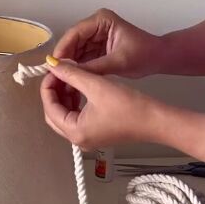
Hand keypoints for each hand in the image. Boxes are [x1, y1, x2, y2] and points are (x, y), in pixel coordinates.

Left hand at [40, 60, 160, 150]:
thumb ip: (72, 74)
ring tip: (70, 76)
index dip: (48, 86)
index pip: (49, 107)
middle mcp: (77, 139)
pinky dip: (75, 102)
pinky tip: (80, 87)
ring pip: (64, 115)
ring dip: (65, 96)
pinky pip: (77, 118)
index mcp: (75, 132)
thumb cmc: (129, 106)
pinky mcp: (96, 134)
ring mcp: (87, 138)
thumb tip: (53, 64)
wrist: (156, 120)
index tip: (54, 69)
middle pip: (54, 114)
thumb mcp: (96, 85)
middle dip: (55, 92)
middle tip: (60, 73)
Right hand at [53, 8, 161, 77]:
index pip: (75, 33)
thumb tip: (67, 71)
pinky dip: (77, 67)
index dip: (63, 49)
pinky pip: (82, 57)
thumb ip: (92, 67)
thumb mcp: (118, 62)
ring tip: (60, 79)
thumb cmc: (144, 55)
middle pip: (72, 42)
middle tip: (54, 75)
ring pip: (75, 51)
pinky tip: (70, 78)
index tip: (54, 65)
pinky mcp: (97, 47)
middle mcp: (95, 25)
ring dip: (69, 64)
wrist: (159, 59)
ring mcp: (95, 36)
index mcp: (101, 20)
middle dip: (64, 58)